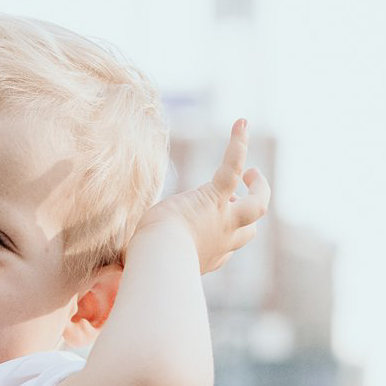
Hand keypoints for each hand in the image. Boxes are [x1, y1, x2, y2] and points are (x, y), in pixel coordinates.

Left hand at [137, 117, 270, 275]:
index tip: (210, 233)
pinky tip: (241, 124)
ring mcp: (223, 220)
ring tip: (251, 173)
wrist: (157, 255)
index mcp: (207, 258)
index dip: (225, 240)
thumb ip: (149, 253)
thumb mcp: (151, 258)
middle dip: (248, 217)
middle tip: (242, 197)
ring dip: (259, 188)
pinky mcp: (215, 199)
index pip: (225, 250)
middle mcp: (221, 242)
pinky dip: (239, 146)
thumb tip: (126, 258)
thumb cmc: (147, 261)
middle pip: (249, 232)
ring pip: (257, 206)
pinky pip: (232, 169)